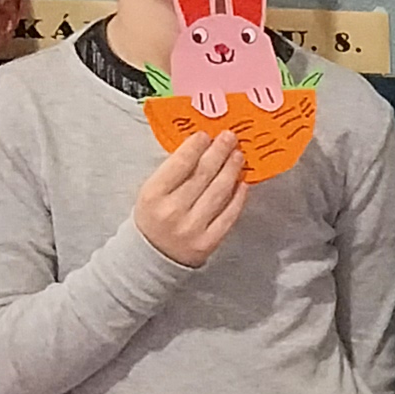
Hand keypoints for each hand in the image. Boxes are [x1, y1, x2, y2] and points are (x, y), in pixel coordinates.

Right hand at [132, 130, 249, 267]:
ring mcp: (192, 228)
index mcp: (153, 195)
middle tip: (230, 137)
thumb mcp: (151, 193)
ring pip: (218, 192)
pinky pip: (228, 215)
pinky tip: (243, 183)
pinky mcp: (208, 242)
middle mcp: (173, 210)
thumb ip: (172, 172)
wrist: (151, 259)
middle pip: (203, 175)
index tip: (206, 135)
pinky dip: (238, 197)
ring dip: (231, 170)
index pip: (179, 164)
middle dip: (218, 152)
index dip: (196, 147)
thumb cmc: (152, 219)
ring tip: (238, 156)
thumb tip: (201, 148)